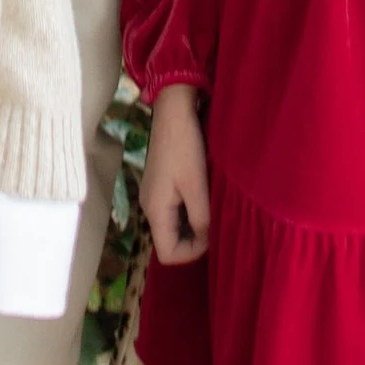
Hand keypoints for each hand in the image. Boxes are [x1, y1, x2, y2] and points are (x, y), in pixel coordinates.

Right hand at [140, 84, 210, 267]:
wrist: (173, 110)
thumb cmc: (185, 148)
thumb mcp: (197, 186)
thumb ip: (201, 218)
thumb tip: (207, 241)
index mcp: (155, 211)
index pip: (168, 254)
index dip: (191, 253)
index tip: (212, 235)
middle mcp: (149, 207)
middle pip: (169, 242)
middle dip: (194, 240)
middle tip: (215, 224)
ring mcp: (153, 195)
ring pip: (172, 226)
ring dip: (192, 225)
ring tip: (211, 210)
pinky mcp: (159, 183)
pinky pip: (173, 210)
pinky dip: (188, 211)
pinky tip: (203, 197)